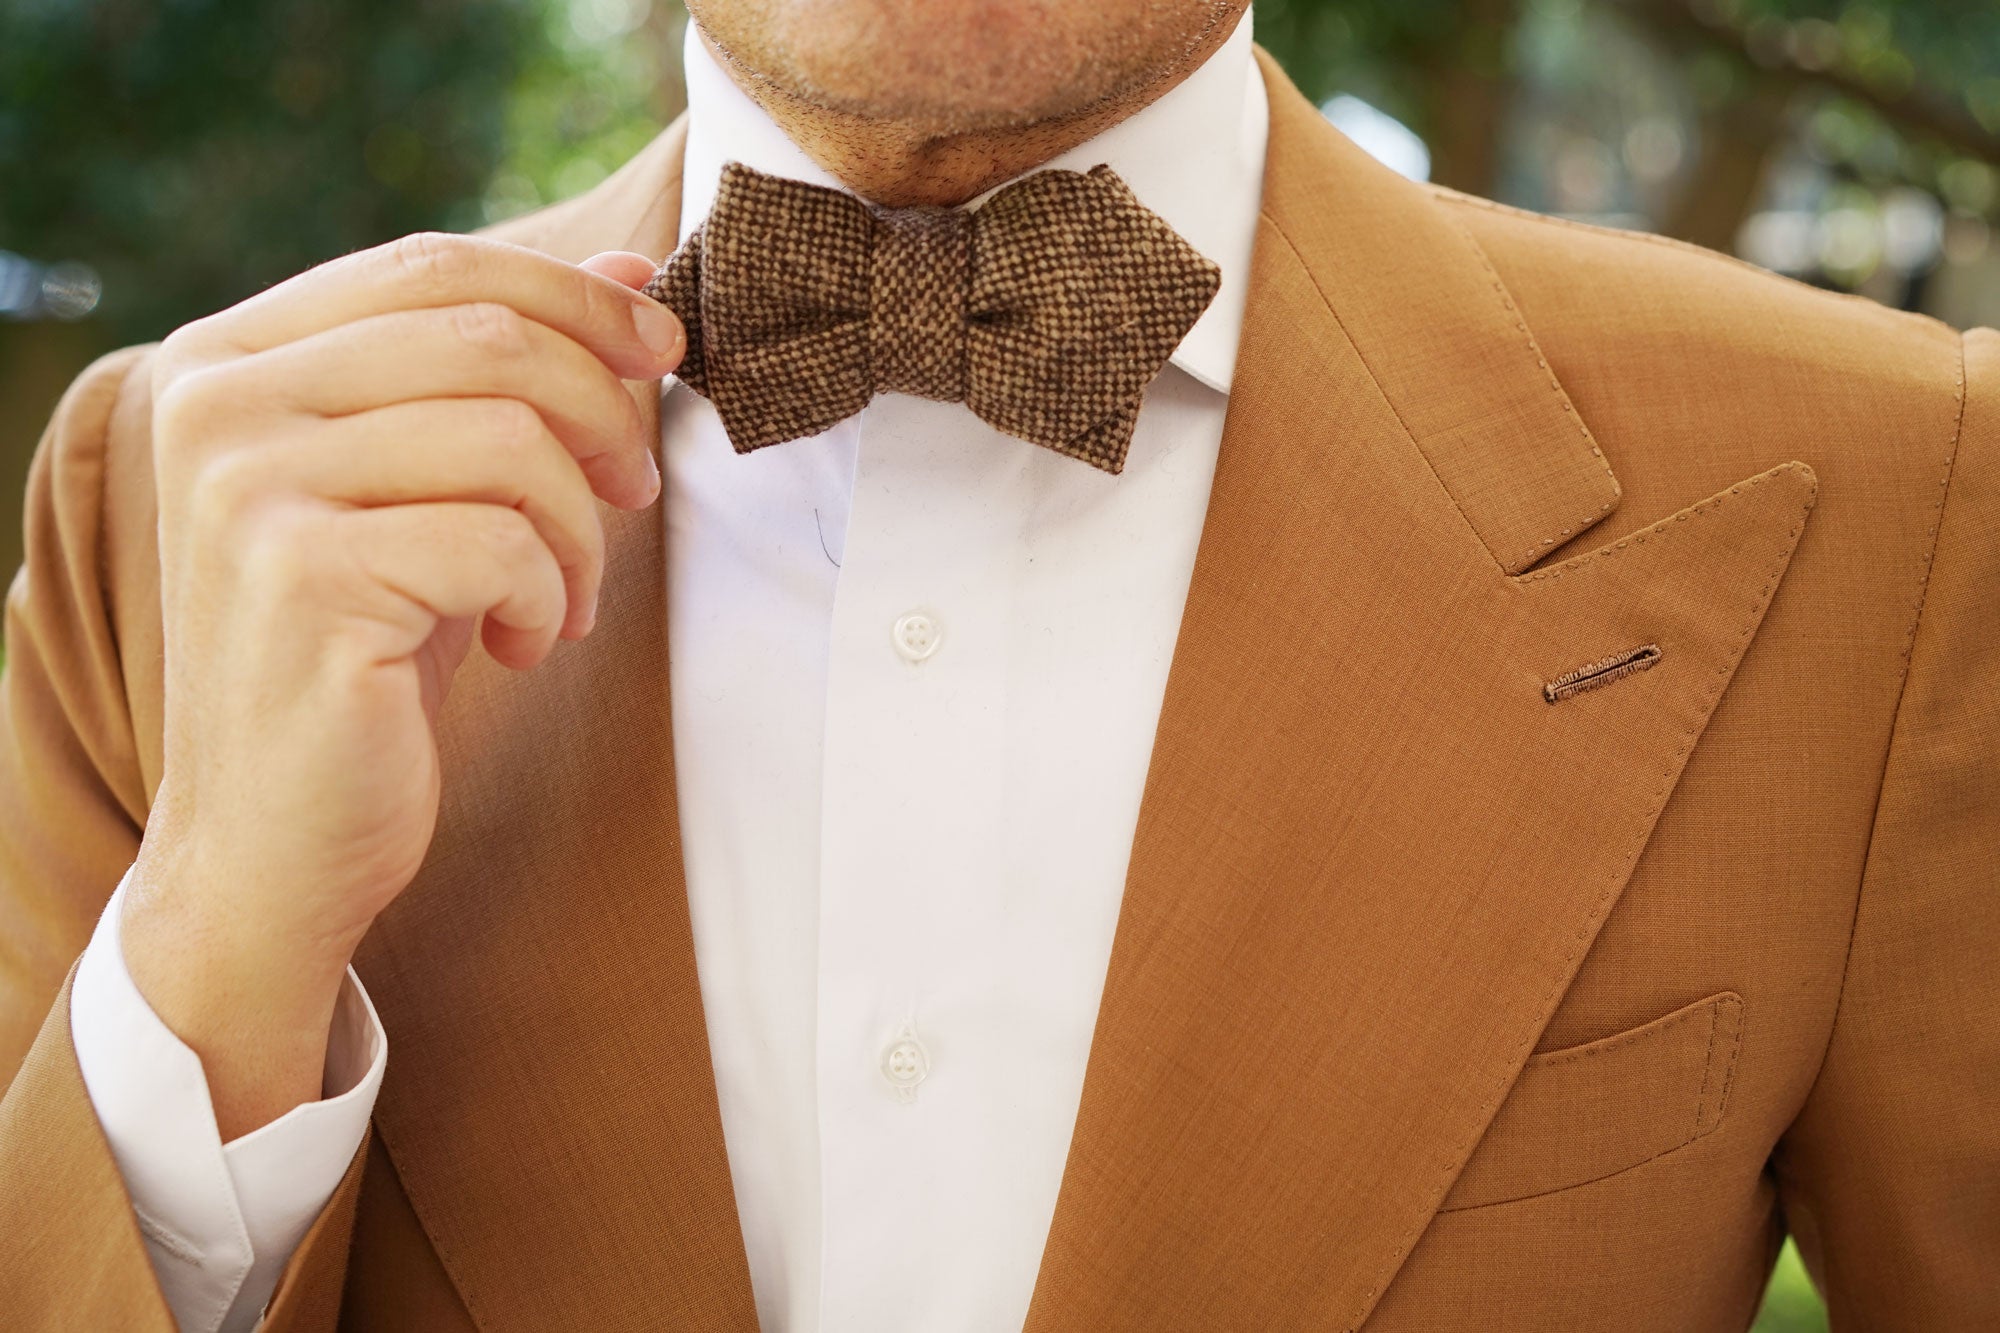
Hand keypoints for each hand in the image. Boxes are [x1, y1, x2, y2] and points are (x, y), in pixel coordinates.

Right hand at [119, 234, 681, 1136]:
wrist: (275, 839)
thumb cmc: (364, 657)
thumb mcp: (428, 494)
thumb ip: (497, 379)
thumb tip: (634, 272)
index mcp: (232, 359)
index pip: (433, 264)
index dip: (573, 293)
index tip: (664, 343)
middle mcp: (217, 403)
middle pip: (486, 336)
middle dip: (602, 412)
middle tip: (637, 491)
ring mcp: (248, 487)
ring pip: (508, 437)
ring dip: (580, 528)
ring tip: (564, 598)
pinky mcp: (300, 577)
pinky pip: (501, 541)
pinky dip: (548, 596)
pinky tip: (520, 646)